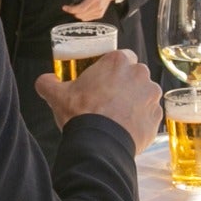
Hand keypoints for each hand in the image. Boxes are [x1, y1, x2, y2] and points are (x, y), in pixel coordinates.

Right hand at [35, 48, 160, 152]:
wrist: (99, 143)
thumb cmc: (82, 114)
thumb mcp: (57, 95)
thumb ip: (48, 83)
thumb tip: (44, 81)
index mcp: (118, 62)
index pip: (123, 56)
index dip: (114, 69)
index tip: (105, 79)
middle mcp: (140, 75)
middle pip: (135, 75)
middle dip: (126, 84)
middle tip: (109, 99)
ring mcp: (151, 96)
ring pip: (145, 95)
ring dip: (135, 102)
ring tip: (117, 116)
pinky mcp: (156, 117)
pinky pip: (149, 115)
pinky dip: (140, 120)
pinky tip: (125, 128)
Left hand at [62, 0, 119, 20]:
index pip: (80, 8)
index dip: (71, 9)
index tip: (65, 7)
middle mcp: (97, 6)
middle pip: (80, 14)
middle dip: (72, 11)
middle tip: (69, 6)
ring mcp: (99, 11)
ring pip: (83, 18)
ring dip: (77, 14)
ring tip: (75, 8)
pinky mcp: (100, 14)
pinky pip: (88, 19)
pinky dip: (82, 16)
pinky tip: (81, 10)